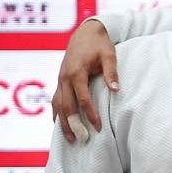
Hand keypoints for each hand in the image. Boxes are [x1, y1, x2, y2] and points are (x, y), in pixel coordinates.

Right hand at [52, 19, 118, 143]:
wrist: (85, 33)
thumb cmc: (99, 44)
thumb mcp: (109, 55)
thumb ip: (111, 73)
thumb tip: (116, 90)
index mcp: (76, 72)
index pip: (82, 98)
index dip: (90, 114)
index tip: (98, 127)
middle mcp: (64, 78)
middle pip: (66, 105)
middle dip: (73, 124)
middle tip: (81, 140)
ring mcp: (60, 79)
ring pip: (58, 105)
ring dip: (62, 122)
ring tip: (69, 139)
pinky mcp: (60, 80)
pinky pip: (55, 100)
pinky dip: (56, 113)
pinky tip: (59, 125)